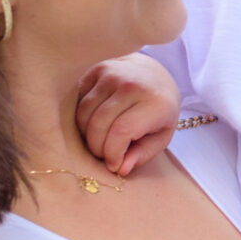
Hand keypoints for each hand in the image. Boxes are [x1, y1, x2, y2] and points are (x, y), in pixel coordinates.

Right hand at [74, 55, 181, 176]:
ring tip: (100, 140)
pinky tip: (94, 122)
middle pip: (98, 125)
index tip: (112, 165)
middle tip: (104, 154)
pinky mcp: (97, 70)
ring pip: (84, 114)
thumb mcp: (161, 135)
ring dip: (87, 134)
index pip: (121, 132)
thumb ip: (142, 154)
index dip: (112, 153)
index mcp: (154, 102)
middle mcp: (132, 85)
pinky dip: (82, 117)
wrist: (154, 74)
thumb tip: (120, 169)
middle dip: (97, 148)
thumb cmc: (158, 110)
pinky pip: (79, 101)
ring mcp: (112, 74)